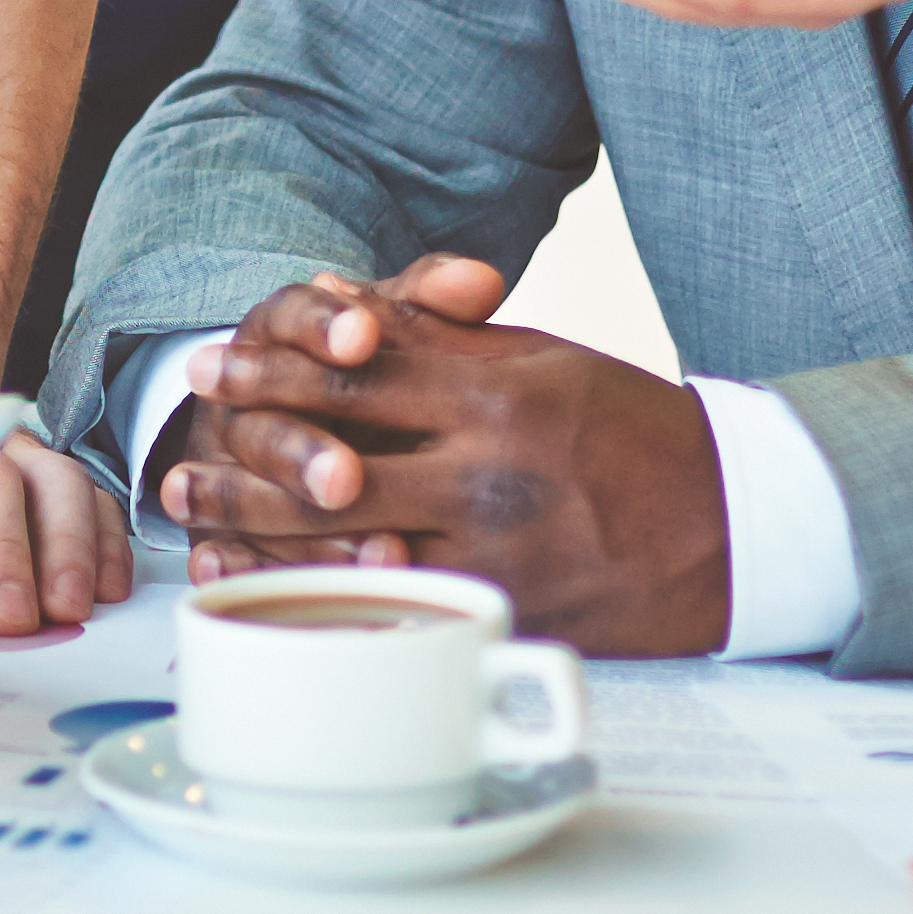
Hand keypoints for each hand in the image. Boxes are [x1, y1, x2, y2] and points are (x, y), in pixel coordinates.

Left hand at [145, 265, 732, 655]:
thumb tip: (339, 298)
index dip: (272, 365)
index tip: (211, 361)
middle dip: (242, 458)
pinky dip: (324, 599)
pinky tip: (270, 594)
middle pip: (332, 463)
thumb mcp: (543, 358)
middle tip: (177, 457)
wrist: (735, 523)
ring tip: (198, 525)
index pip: (358, 371)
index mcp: (495, 395)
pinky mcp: (507, 615)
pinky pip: (396, 608)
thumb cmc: (631, 430)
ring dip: (260, 536)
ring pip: (348, 545)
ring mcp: (495, 551)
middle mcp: (487, 473)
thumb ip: (440, 335)